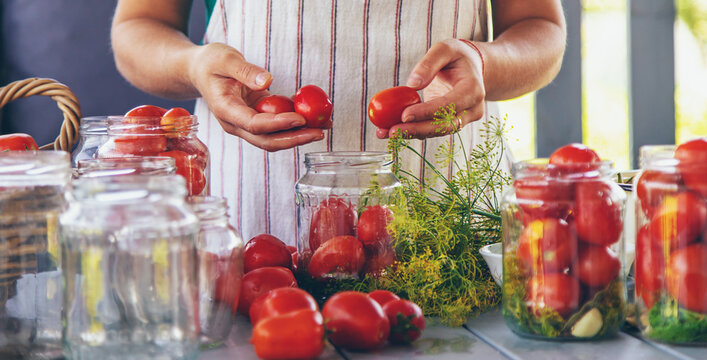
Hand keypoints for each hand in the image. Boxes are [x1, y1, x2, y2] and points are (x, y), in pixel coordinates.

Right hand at [189, 43, 324, 150]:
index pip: (254, 125)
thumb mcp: (224, 59)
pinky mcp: (257, 119)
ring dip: (299, 135)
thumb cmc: (209, 63)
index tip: (300, 119)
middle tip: (319, 132)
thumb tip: (266, 81)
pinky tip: (316, 118)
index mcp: (226, 111)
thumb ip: (245, 70)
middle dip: (294, 139)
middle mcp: (236, 124)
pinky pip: (278, 127)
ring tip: (324, 126)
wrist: (199, 71)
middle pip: (267, 140)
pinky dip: (296, 124)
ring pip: (274, 137)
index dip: (278, 124)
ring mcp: (247, 124)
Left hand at [376, 39, 484, 139]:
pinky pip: (430, 130)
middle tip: (392, 131)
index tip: (405, 114)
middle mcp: (471, 109)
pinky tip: (390, 131)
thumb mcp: (445, 49)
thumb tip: (412, 84)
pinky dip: (411, 132)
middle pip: (444, 126)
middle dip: (416, 130)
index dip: (427, 112)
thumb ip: (429, 63)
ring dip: (410, 134)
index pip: (450, 105)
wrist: (473, 68)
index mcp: (473, 90)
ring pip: (436, 132)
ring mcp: (462, 120)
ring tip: (386, 133)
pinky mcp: (450, 124)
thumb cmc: (458, 57)